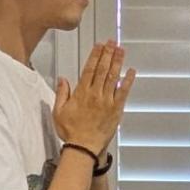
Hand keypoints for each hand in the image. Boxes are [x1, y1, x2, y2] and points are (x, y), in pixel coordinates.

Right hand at [54, 41, 134, 155]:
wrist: (84, 147)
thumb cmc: (71, 131)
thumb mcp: (58, 111)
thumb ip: (61, 93)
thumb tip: (62, 79)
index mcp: (81, 93)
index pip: (89, 69)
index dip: (95, 55)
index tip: (99, 45)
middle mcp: (95, 94)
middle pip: (103, 69)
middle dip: (108, 53)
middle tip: (112, 42)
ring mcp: (107, 101)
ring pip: (113, 77)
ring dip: (118, 62)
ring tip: (121, 50)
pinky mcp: (116, 109)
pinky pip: (123, 92)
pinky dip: (128, 80)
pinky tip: (131, 71)